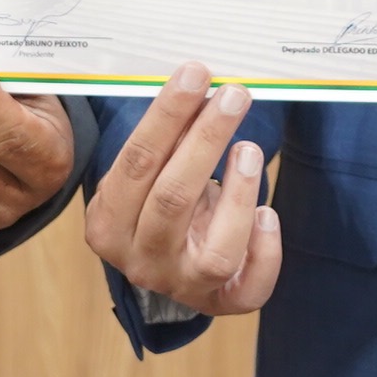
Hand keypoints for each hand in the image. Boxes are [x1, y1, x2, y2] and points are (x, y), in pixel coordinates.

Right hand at [80, 68, 281, 315]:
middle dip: (206, 139)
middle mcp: (142, 262)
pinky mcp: (223, 302)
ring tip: (249, 148)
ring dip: (238, 193)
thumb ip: (167, 139)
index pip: (137, 163)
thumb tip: (197, 86)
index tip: (196, 74)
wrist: (167, 265)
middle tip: (233, 95)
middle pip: (172, 199)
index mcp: (108, 225)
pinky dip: (266, 250)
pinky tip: (267, 213)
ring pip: (216, 252)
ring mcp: (184, 286)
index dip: (167, 115)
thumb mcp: (149, 172)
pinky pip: (250, 288)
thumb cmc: (158, 201)